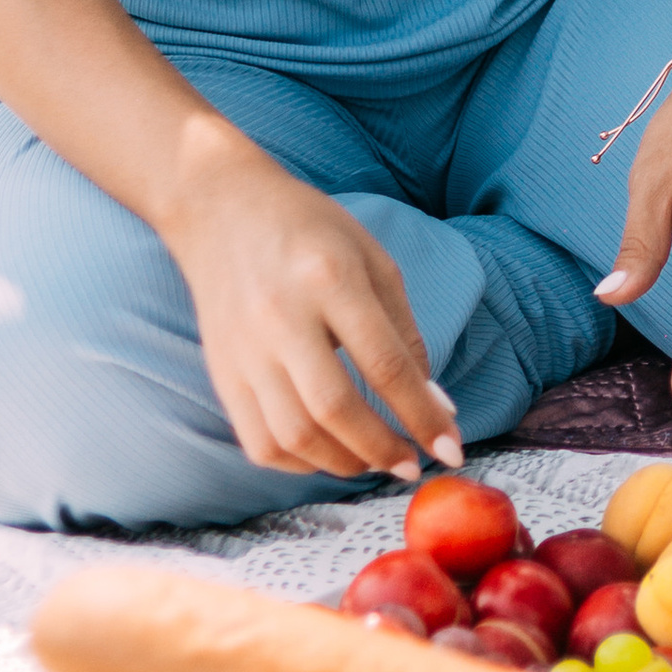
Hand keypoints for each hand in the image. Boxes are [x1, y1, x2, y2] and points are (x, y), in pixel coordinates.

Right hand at [159, 130, 456, 482]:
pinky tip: (328, 454)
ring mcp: (243, 349)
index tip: (451, 449)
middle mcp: (281, 317)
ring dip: (343, 463)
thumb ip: (404, 333)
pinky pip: (258, 440)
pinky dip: (298, 463)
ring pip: (293, 435)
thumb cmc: (308, 230)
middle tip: (411, 465)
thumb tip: (433, 403)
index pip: (384, 365)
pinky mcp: (221, 372)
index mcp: (329, 279)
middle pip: (335, 408)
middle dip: (382, 449)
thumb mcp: (372, 260)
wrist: (220, 207)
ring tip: (374, 462)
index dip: (423, 415)